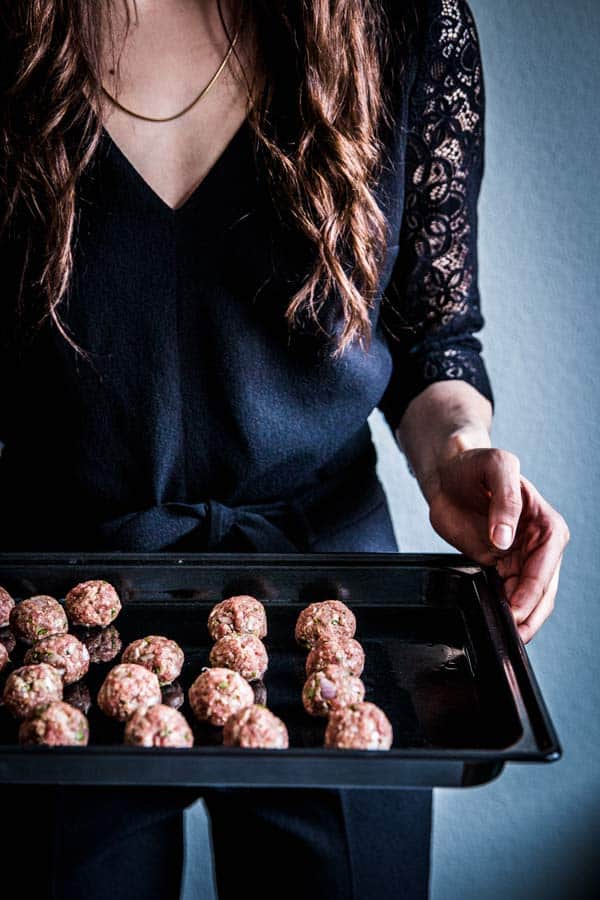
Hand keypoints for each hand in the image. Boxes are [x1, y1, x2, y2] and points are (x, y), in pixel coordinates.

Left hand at [422, 448, 569, 642]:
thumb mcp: (496, 466)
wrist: (448, 472)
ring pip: (528, 599)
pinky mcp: (499, 567)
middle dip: (529, 614)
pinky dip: (504, 612)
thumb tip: (506, 540)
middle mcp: (538, 545)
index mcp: (545, 524)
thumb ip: (506, 501)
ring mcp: (520, 559)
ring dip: (520, 619)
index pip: (546, 566)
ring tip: (504, 635)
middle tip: (510, 633)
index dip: (532, 591)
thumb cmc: (475, 464)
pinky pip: (507, 596)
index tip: (514, 609)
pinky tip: (495, 623)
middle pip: (542, 590)